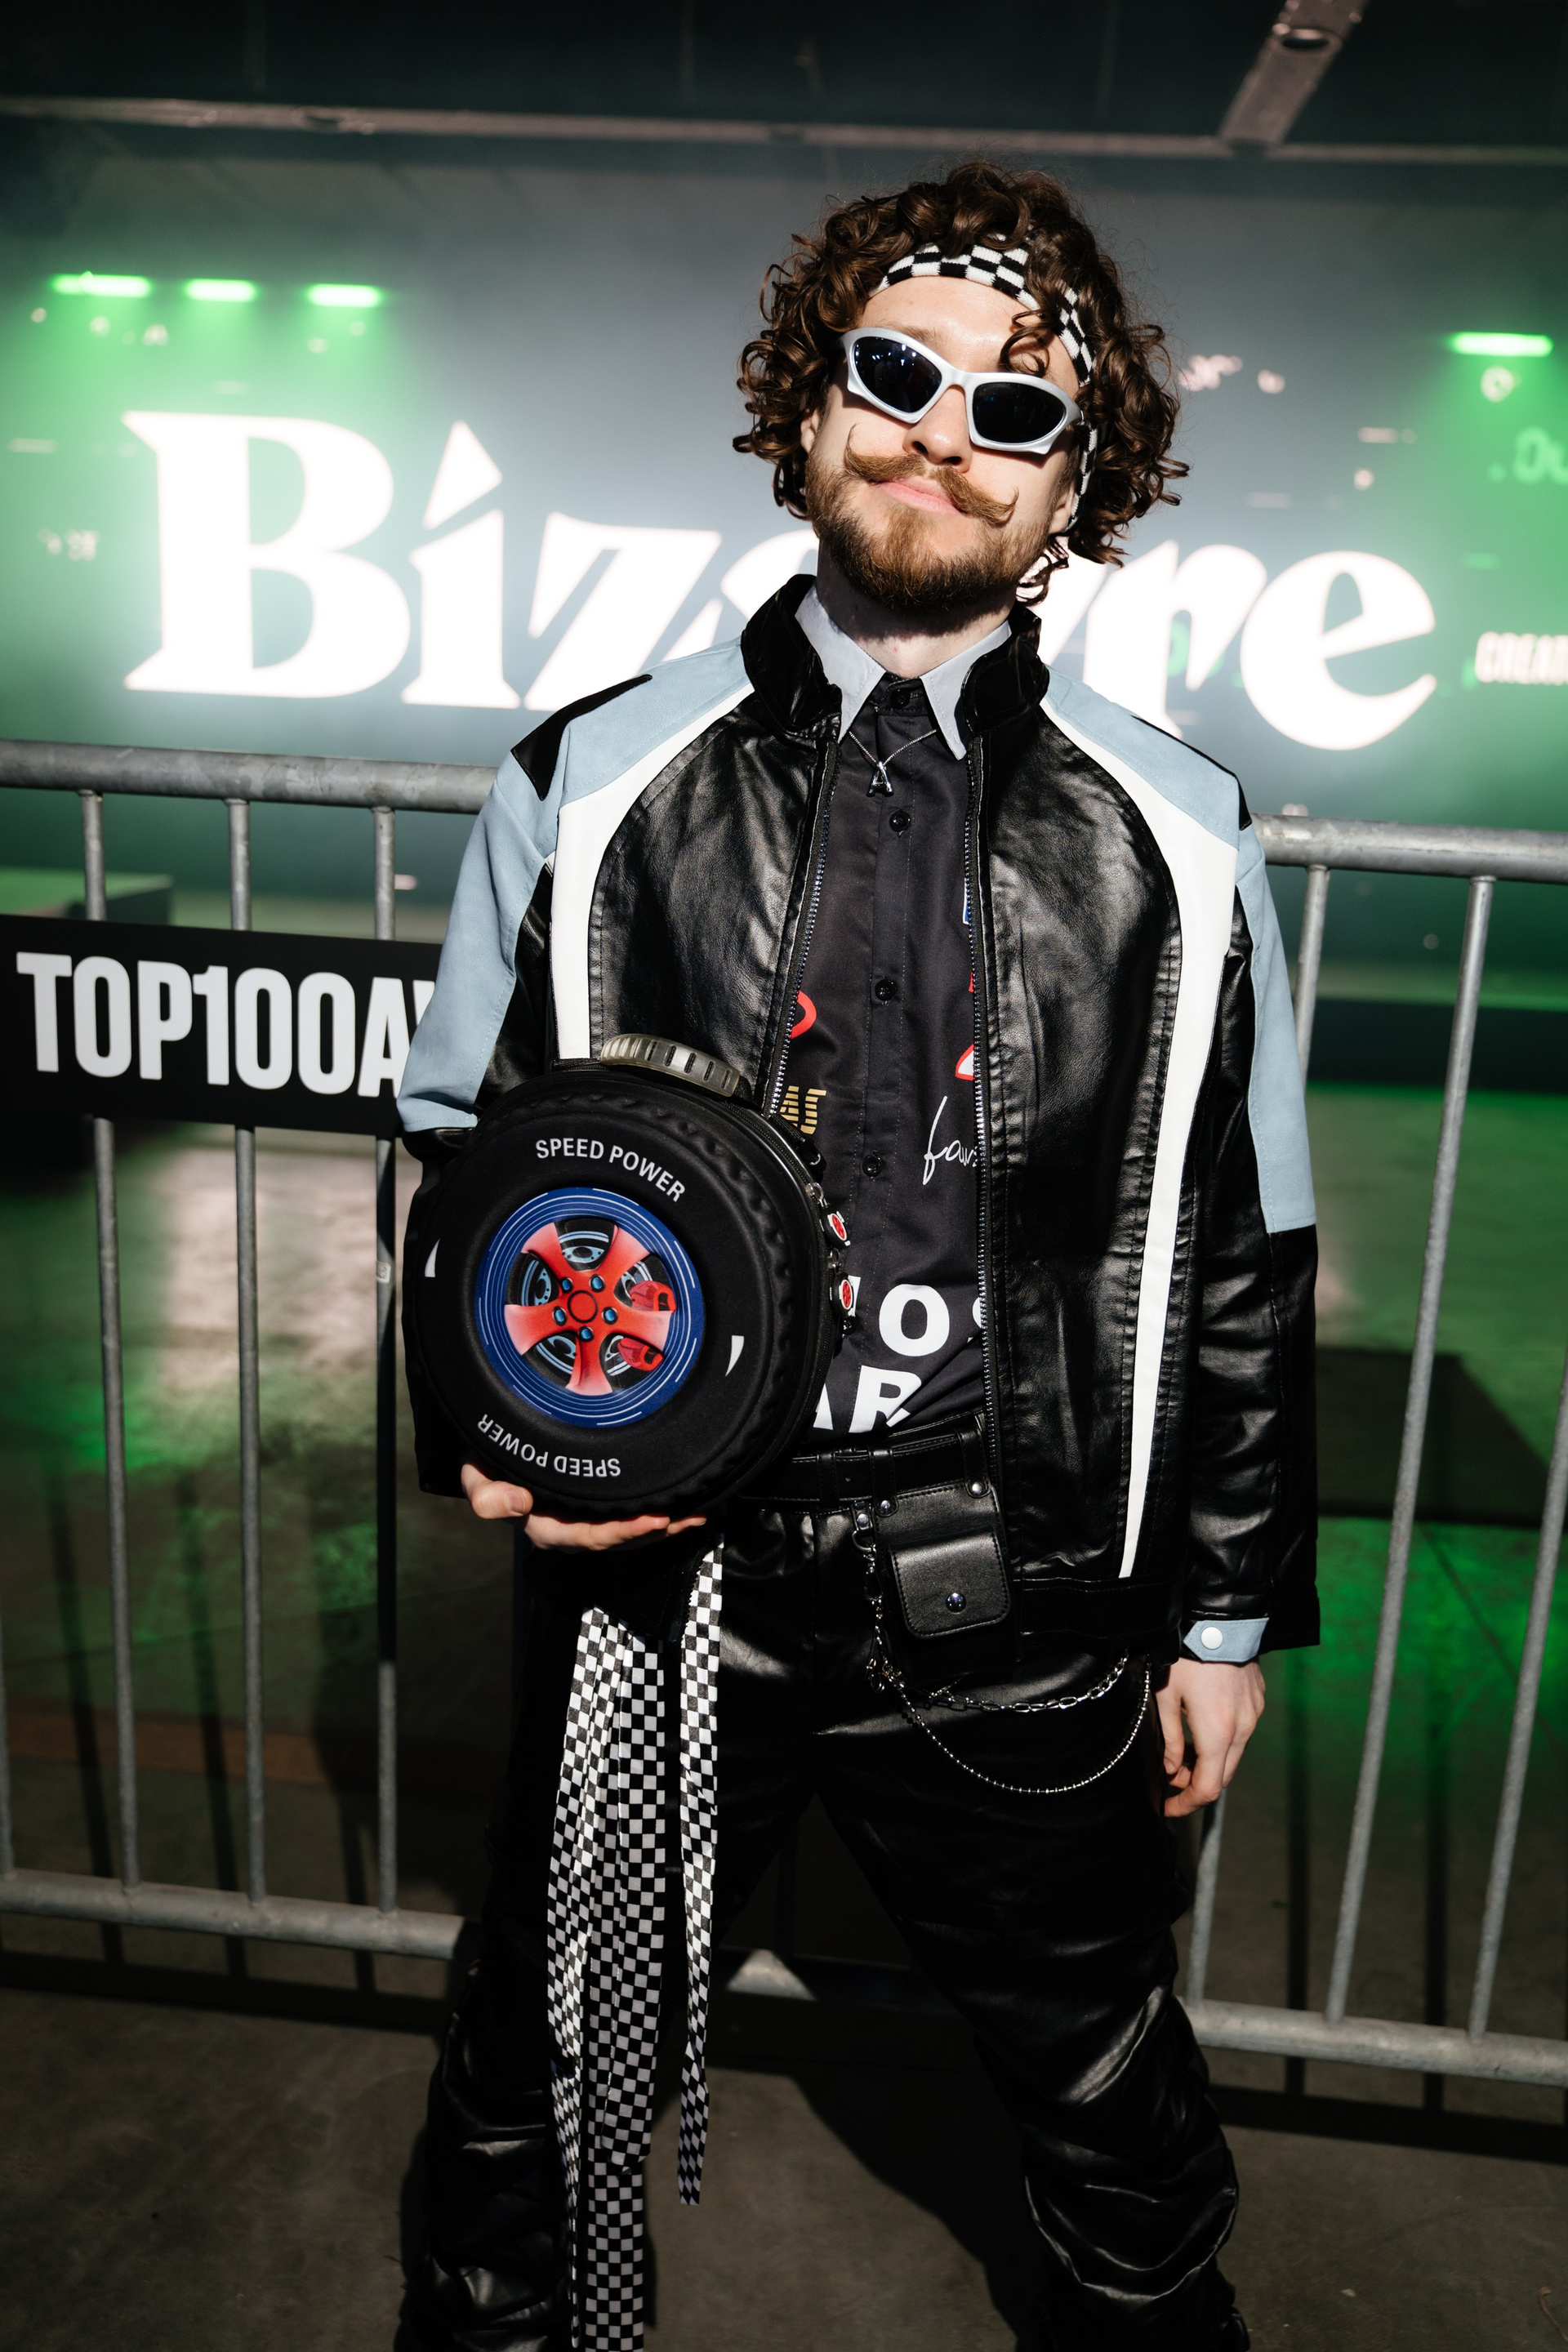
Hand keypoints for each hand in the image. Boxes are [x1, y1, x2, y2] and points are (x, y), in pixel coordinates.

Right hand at [459, 1460, 705, 1551]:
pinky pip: (632, 1520)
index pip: (588, 1536)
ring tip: (697, 1514)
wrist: (494, 1456)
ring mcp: (586, 1523)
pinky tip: (686, 1507)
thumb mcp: (477, 1477)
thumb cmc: (489, 1466)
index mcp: (545, 1527)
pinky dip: (661, 1517)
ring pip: (630, 1534)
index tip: (653, 1519)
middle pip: (618, 1540)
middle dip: (655, 1531)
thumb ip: (486, 1495)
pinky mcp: (599, 1511)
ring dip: (666, 1527)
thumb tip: (519, 1504)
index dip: (621, 1532)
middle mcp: (570, 1531)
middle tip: (687, 1516)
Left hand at [1157, 1656, 1264, 1817]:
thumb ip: (1167, 1738)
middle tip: (1170, 1776)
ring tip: (1181, 1750)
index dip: (1186, 1804)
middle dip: (1195, 1783)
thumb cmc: (1187, 1656)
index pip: (1207, 1788)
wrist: (1220, 1620)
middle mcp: (1242, 1730)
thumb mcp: (1166, 1696)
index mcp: (1217, 1733)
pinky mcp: (1257, 1703)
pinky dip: (1221, 1743)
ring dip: (1208, 1762)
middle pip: (1222, 1777)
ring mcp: (1253, 1716)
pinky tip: (1200, 1728)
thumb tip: (1169, 1769)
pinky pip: (1241, 1734)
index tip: (1167, 1806)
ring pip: (1232, 1756)